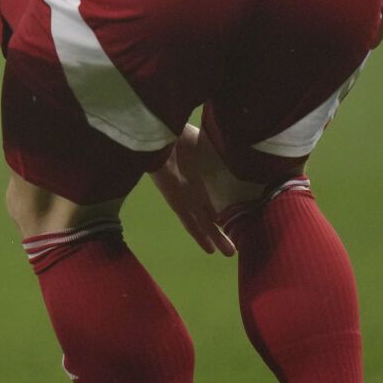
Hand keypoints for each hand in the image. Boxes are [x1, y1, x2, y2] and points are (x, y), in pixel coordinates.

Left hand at [152, 125, 235, 256]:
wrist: (153, 131)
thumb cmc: (172, 129)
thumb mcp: (193, 137)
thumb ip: (205, 142)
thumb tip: (224, 139)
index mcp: (190, 172)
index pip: (203, 196)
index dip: (211, 209)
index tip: (220, 220)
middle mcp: (185, 187)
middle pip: (202, 213)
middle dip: (215, 230)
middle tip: (229, 248)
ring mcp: (180, 195)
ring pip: (199, 222)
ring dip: (213, 238)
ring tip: (228, 254)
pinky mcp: (175, 200)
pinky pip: (190, 221)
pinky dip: (200, 235)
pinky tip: (210, 249)